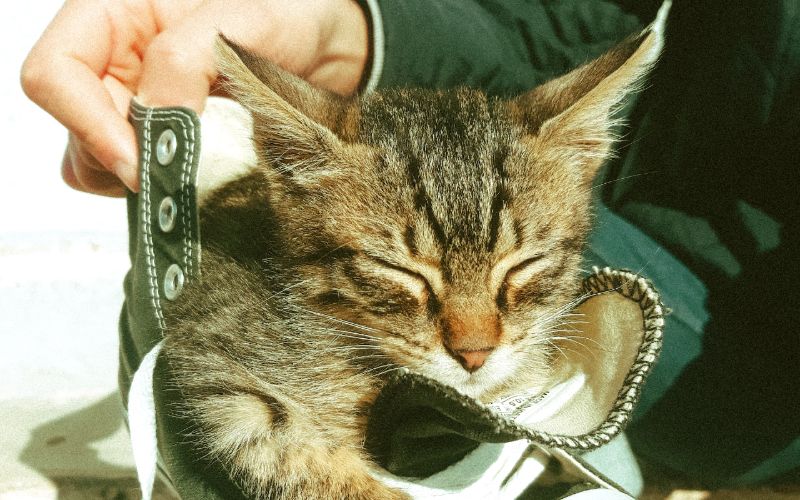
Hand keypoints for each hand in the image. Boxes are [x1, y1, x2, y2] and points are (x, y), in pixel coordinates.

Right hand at [21, 0, 367, 196]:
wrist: (331, 47)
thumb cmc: (289, 13)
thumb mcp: (238, 21)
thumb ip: (184, 62)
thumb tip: (154, 123)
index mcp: (116, 16)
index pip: (55, 73)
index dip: (86, 122)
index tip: (138, 161)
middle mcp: (117, 62)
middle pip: (76, 127)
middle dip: (120, 158)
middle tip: (176, 175)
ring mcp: (138, 104)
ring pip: (98, 162)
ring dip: (141, 178)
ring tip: (197, 169)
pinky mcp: (165, 139)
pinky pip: (137, 179)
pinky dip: (162, 187)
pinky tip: (200, 175)